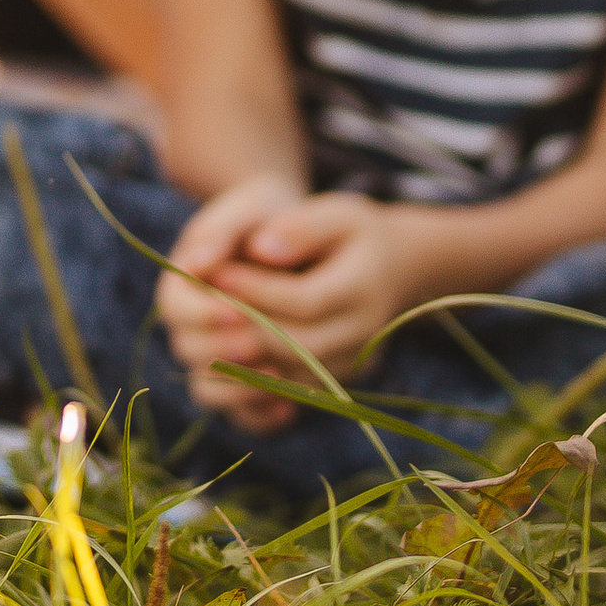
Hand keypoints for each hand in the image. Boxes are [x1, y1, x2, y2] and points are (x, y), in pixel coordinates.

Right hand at [157, 175, 308, 428]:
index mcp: (181, 284)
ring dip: (238, 389)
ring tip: (275, 373)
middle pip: (190, 352)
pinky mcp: (244, 385)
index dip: (204, 313)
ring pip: (209, 391)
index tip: (238, 307)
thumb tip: (201, 263)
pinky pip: (242, 417)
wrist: (292, 236)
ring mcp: (215, 359)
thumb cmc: (265, 216)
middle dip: (224, 349)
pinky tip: (288, 406)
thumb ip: (223, 231)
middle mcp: (191, 327)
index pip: (176, 309)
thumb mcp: (247, 208)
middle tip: (259, 340)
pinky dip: (260, 416)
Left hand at [162, 185, 432, 410]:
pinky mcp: (339, 380)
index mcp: (363, 289)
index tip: (218, 271)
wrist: (398, 268)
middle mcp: (363, 334)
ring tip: (213, 323)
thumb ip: (301, 227)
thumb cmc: (357, 233)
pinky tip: (231, 349)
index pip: (304, 300)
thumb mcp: (337, 213)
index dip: (256, 290)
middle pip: (297, 345)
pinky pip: (293, 392)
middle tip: (207, 302)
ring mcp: (353, 363)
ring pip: (292, 375)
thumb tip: (260, 248)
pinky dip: (259, 378)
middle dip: (246, 325)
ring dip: (247, 354)